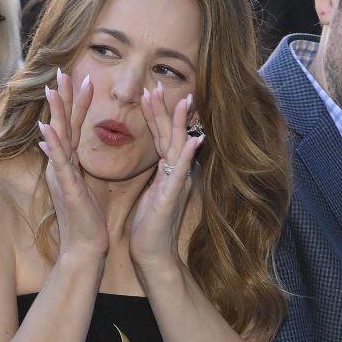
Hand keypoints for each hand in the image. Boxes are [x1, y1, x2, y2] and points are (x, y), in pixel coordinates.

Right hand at [39, 69, 107, 258]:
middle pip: (62, 125)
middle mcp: (61, 166)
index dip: (76, 103)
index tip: (81, 78)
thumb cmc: (87, 220)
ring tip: (52, 90)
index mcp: (69, 164)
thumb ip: (70, 165)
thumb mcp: (80, 187)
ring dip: (55, 113)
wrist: (86, 247)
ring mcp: (61, 176)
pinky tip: (47, 129)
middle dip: (63, 98)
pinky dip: (53, 146)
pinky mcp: (66, 188)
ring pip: (58, 139)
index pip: (73, 127)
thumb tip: (53, 147)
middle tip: (62, 71)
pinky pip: (58, 163)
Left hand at [130, 86, 203, 271]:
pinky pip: (180, 174)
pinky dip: (187, 157)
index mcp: (166, 172)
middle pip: (171, 135)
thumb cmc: (149, 228)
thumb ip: (158, 175)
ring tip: (181, 102)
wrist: (153, 256)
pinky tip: (193, 142)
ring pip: (179, 148)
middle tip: (158, 85)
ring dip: (179, 125)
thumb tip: (160, 159)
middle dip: (165, 110)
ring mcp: (177, 186)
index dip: (155, 114)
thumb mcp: (151, 194)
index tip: (148, 92)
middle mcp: (175, 175)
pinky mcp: (172, 199)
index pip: (161, 137)